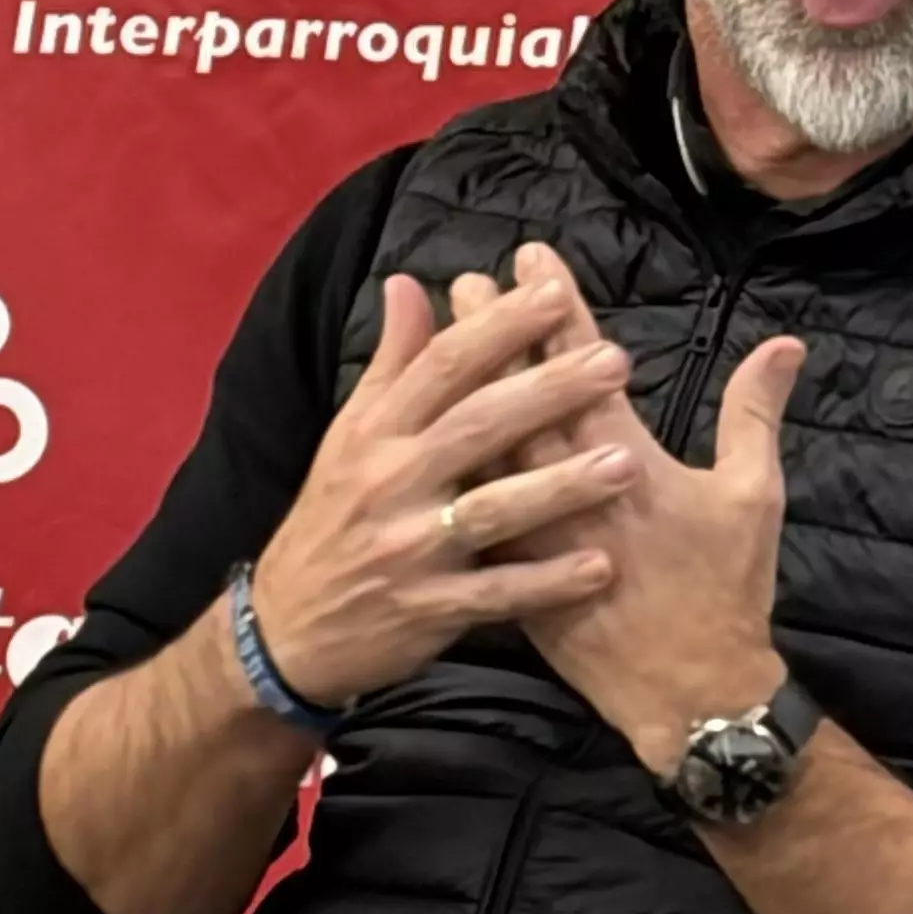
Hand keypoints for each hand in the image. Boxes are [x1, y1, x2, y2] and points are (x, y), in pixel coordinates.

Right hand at [251, 271, 641, 707]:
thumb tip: (407, 281)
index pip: (441, 366)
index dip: (497, 327)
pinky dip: (546, 584)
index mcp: (375, 431)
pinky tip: (601, 567)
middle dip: (548, 391)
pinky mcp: (425, 611)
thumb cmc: (334, 517)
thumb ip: (390, 361)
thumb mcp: (350, 435)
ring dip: (560, 488)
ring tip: (626, 464)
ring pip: (491, 511)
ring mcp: (408, 549)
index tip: (553, 293)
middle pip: (475, 426)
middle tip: (615, 363)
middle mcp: (390, 481)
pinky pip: (494, 595)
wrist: (286, 631)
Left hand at [452, 244, 803, 774]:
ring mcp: (537, 538)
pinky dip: (451, 477)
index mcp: (630, 465)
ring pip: (486, 452)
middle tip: (461, 282)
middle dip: (490, 336)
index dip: (556, 309)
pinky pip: (473, 519)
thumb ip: (757, 412)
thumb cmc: (730, 591)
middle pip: (518, 400)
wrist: (692, 697)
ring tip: (433, 346)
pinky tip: (423, 447)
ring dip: (461, 393)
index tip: (530, 260)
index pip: (583, 368)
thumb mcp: (755, 496)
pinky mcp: (516, 579)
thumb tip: (784, 343)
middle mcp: (573, 493)